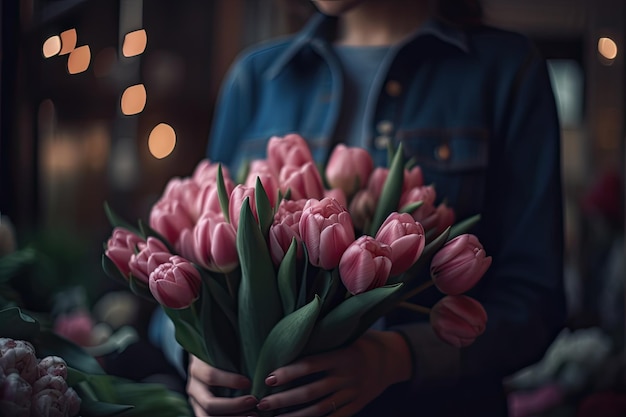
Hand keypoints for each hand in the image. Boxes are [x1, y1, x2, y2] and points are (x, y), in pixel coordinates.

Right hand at [186, 354, 257, 415]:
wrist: (205, 359)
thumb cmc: (220, 350)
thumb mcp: (223, 347)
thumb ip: (234, 351)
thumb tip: (255, 351)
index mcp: (197, 368)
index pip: (210, 376)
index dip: (229, 380)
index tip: (248, 382)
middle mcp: (193, 387)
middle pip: (209, 404)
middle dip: (234, 405)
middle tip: (254, 401)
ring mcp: (195, 402)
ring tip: (253, 415)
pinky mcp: (200, 411)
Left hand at [255, 330, 411, 416]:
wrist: (391, 359)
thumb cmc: (360, 342)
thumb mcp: (345, 335)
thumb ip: (322, 340)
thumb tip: (289, 335)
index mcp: (342, 356)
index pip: (311, 365)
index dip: (289, 372)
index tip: (268, 378)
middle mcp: (347, 377)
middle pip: (310, 391)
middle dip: (284, 399)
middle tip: (262, 403)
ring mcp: (352, 394)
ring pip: (319, 409)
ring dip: (294, 416)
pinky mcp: (355, 406)